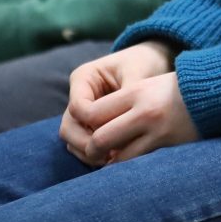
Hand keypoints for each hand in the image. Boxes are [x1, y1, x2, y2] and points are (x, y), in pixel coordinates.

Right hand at [59, 42, 175, 164]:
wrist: (152, 61)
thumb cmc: (145, 63)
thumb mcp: (138, 74)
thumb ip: (128, 97)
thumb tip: (123, 125)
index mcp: (83, 78)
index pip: (78, 108)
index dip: (93, 125)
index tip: (115, 135)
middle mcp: (77, 95)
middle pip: (68, 128)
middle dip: (86, 145)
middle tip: (108, 157)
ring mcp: (81, 112)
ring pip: (73, 140)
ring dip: (89, 154)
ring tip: (112, 160)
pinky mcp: (89, 125)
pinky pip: (84, 145)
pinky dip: (94, 155)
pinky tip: (114, 159)